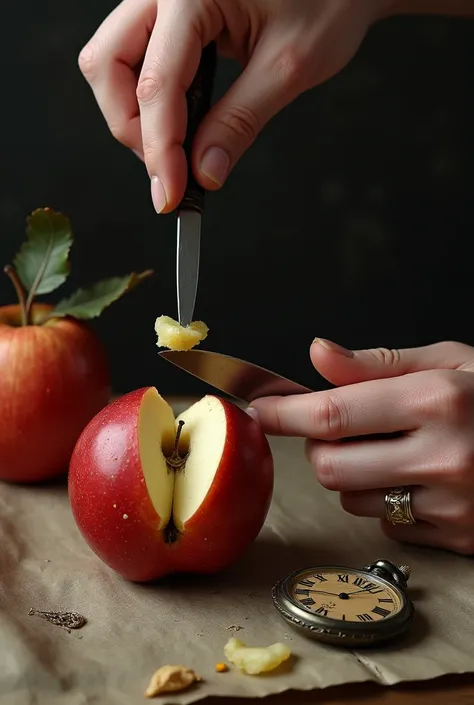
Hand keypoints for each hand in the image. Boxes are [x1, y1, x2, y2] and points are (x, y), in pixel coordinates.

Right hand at [78, 0, 389, 212]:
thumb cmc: (329, 0)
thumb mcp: (290, 67)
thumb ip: (240, 122)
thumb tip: (204, 173)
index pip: (157, 83)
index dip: (160, 149)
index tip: (170, 195)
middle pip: (107, 65)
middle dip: (131, 128)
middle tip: (169, 170)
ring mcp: (161, 0)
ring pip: (112, 62)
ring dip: (134, 115)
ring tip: (177, 148)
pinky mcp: (168, 15)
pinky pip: (136, 60)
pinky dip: (149, 100)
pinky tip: (179, 122)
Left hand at [249, 338, 473, 555]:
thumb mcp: (451, 363)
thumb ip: (379, 363)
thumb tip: (318, 354)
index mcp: (438, 400)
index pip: (332, 414)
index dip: (282, 413)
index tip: (256, 410)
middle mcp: (444, 456)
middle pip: (330, 467)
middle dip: (322, 448)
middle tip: (342, 428)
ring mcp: (453, 505)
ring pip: (354, 500)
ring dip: (356, 477)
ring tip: (396, 452)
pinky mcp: (458, 538)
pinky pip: (388, 526)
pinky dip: (389, 504)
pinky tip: (422, 482)